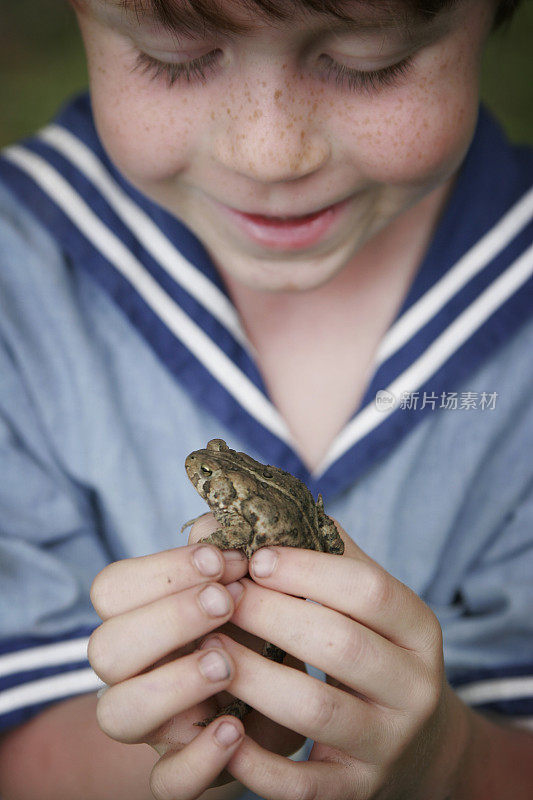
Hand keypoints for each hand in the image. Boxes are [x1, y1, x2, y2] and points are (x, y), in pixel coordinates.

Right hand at [87, 514, 302, 798]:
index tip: (223, 558)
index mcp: (141, 617)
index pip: (112, 588)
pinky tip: (235, 730)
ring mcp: (153, 725)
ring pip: (117, 714)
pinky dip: (197, 759)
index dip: (162, 570)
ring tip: (226, 665)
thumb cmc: (255, 628)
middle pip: (105, 647)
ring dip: (172, 684)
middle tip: (228, 601)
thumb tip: (211, 525)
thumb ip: (229, 548)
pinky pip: (165, 782)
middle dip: (168, 618)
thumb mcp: (249, 583)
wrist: (280, 699)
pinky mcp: (179, 773)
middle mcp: (134, 671)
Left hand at [208, 525, 471, 799]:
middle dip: (271, 615)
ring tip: (208, 646)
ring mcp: (387, 745)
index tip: (256, 557)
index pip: (369, 590)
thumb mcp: (365, 605)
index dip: (308, 570)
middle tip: (220, 596)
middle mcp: (414, 688)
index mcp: (419, 630)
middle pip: (340, 645)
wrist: (414, 744)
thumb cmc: (372, 651)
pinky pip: (301, 783)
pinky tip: (220, 726)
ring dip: (253, 674)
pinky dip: (256, 759)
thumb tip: (247, 511)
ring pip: (316, 709)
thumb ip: (321, 555)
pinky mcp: (356, 792)